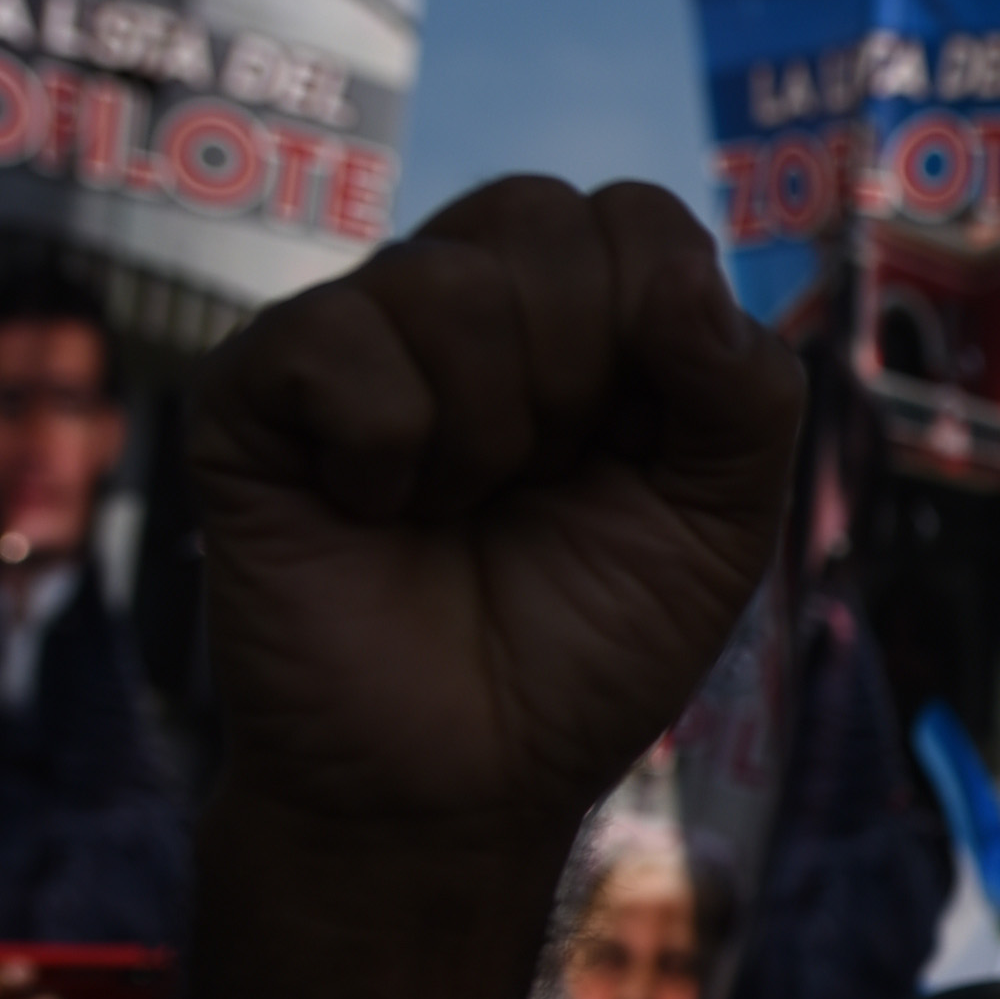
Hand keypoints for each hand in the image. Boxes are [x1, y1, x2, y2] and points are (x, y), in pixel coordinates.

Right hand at [189, 177, 804, 839]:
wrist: (462, 780)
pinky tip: (371, 509)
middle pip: (540, 217)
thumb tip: (679, 274)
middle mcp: (462, 301)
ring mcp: (353, 337)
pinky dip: (385, 451)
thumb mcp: (720, 526)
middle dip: (575, 382)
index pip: (638, 219)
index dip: (657, 336)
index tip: (634, 454)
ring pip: (446, 282)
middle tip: (536, 486)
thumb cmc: (585, 649)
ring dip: (484, 436)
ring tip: (453, 510)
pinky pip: (335, 342)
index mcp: (581, 317)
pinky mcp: (251, 391)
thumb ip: (747, 392)